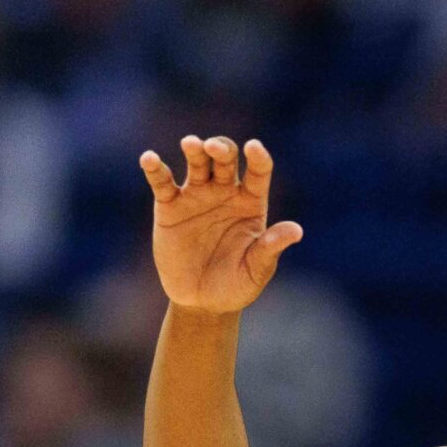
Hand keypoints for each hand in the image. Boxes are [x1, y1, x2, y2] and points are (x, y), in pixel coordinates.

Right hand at [139, 135, 302, 312]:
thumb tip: (296, 231)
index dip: (258, 158)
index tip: (253, 148)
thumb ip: (270, 248)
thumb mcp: (256, 271)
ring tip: (191, 144)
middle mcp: (225, 192)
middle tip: (214, 149)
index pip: (258, 172)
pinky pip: (162, 181)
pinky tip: (149, 159)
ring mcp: (196, 195)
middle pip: (225, 160)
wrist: (201, 302)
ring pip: (197, 163)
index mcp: (251, 202)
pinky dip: (155, 168)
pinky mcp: (169, 205)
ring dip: (194, 150)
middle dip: (221, 150)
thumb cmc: (236, 285)